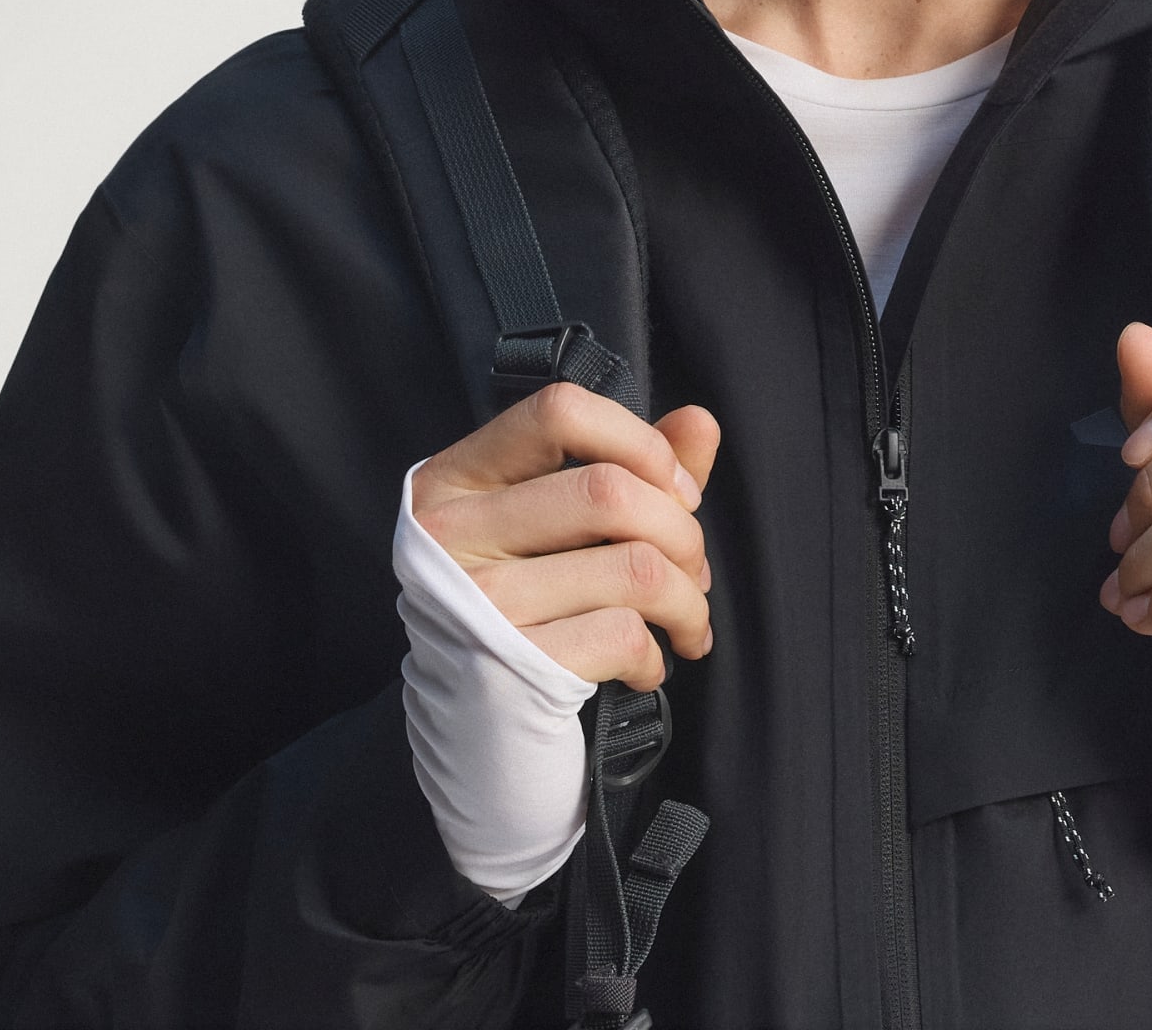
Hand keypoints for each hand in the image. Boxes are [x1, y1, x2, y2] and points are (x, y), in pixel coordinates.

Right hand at [411, 383, 721, 691]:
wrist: (473, 739)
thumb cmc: (528, 612)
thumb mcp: (563, 530)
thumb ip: (631, 468)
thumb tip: (699, 422)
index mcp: (458, 478)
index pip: (560, 413)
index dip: (639, 441)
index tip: (675, 489)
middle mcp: (452, 532)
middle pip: (609, 492)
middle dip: (683, 533)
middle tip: (693, 570)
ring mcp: (476, 601)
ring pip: (634, 566)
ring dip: (686, 600)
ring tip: (686, 622)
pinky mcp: (508, 667)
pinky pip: (624, 634)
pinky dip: (658, 653)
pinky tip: (647, 664)